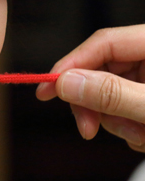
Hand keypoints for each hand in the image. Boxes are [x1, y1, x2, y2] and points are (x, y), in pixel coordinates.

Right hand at [36, 25, 144, 150]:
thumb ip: (112, 94)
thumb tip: (66, 82)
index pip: (103, 42)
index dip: (71, 64)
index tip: (46, 89)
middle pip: (103, 71)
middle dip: (95, 105)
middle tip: (89, 129)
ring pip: (111, 94)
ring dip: (116, 122)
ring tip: (140, 137)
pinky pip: (125, 108)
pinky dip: (129, 127)